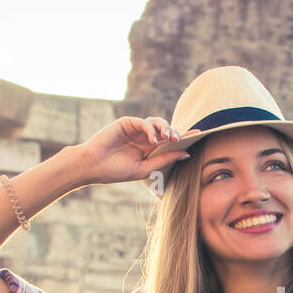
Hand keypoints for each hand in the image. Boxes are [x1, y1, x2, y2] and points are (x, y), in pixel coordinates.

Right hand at [73, 116, 202, 185]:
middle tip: (179, 140)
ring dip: (166, 128)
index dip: (184, 137)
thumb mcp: (145, 168)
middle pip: (166, 130)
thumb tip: (186, 153)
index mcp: (149, 149)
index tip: (199, 135)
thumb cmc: (116, 171)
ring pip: (157, 122)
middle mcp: (144, 137)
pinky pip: (144, 122)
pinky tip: (153, 140)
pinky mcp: (127, 123)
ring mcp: (136, 129)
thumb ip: (164, 160)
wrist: (93, 167)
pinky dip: (151, 130)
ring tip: (169, 138)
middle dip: (175, 133)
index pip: (170, 141)